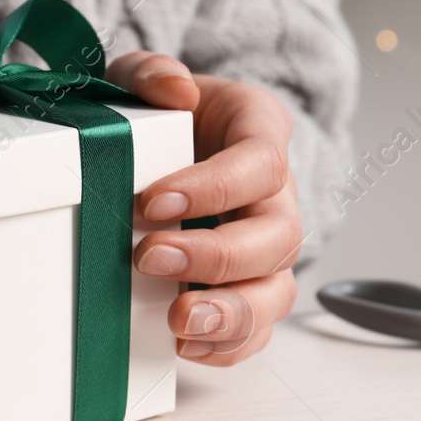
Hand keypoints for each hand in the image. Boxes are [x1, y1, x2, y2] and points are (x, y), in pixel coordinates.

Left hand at [107, 52, 300, 365]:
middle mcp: (276, 195)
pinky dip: (230, 347)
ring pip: (278, 290)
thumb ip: (150, 71)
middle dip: (215, 256)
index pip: (261, 163)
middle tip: (150, 258)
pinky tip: (187, 348)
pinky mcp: (250, 288)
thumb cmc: (161, 116)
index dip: (214, 187)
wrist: (168, 147)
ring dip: (233, 313)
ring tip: (180, 322)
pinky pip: (259, 329)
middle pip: (277, 236)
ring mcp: (268, 247)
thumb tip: (172, 87)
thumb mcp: (143, 79)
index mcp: (261, 133)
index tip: (153, 201)